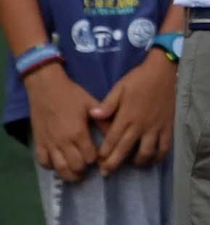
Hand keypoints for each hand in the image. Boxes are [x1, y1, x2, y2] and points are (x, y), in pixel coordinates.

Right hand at [21, 64, 99, 182]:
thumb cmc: (71, 95)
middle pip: (75, 166)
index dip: (97, 160)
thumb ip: (103, 120)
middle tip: (89, 166)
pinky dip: (50, 166)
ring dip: (69, 174)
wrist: (46, 88)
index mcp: (78, 133)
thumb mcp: (91, 104)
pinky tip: (58, 164)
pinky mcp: (38, 142)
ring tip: (76, 174)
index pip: (90, 157)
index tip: (101, 158)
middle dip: (84, 169)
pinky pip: (43, 162)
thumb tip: (116, 132)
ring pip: (59, 168)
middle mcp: (63, 142)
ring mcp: (49, 144)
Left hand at [89, 51, 176, 174]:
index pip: (112, 141)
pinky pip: (164, 147)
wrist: (164, 71)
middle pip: (125, 151)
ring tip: (131, 165)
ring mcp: (155, 128)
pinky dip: (159, 156)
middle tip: (106, 173)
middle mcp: (140, 126)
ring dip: (137, 162)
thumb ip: (107, 104)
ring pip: (146, 152)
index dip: (104, 154)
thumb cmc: (139, 79)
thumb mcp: (120, 88)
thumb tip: (93, 115)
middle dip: (114, 164)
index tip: (97, 163)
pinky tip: (153, 159)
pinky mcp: (168, 127)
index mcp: (126, 117)